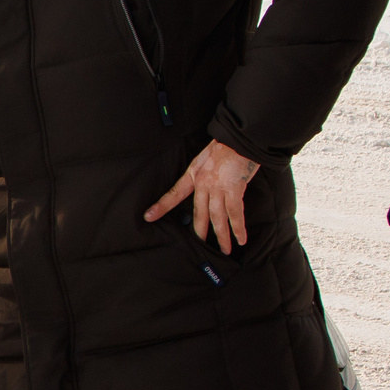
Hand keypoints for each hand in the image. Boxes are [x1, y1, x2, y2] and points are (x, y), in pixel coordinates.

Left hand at [145, 140, 260, 255]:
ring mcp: (218, 188)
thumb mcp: (205, 158)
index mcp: (194, 175)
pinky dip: (238, 228)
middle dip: (200, 232)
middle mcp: (203, 184)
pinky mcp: (234, 190)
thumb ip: (202, 173)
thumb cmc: (225, 147)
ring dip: (222, 236)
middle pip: (199, 213)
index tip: (148, 217)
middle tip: (199, 246)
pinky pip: (235, 214)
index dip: (162, 206)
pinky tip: (241, 239)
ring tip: (224, 250)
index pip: (174, 193)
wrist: (239, 139)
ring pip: (217, 218)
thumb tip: (205, 187)